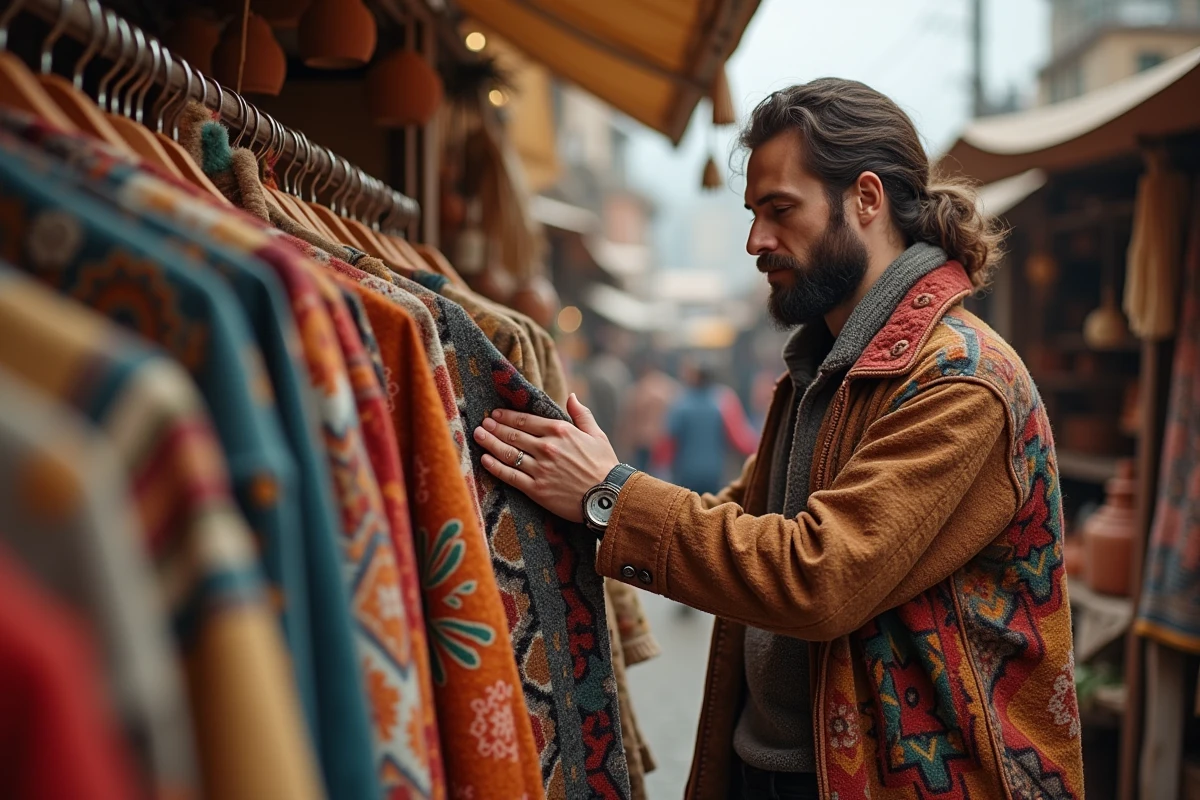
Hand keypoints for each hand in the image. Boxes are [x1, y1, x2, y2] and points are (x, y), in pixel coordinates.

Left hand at [474, 394, 618, 522]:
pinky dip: (495, 467)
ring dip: (490, 443)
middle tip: (482, 423)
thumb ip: (582, 414)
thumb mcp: (597, 435)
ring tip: (478, 436)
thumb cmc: (605, 465)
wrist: (609, 497)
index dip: (508, 416)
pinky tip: (485, 460)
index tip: (495, 414)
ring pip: (508, 453)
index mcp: (560, 431)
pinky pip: (510, 476)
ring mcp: (540, 469)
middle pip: (513, 435)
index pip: (526, 420)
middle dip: (495, 428)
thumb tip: (572, 396)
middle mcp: (547, 447)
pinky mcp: (536, 489)